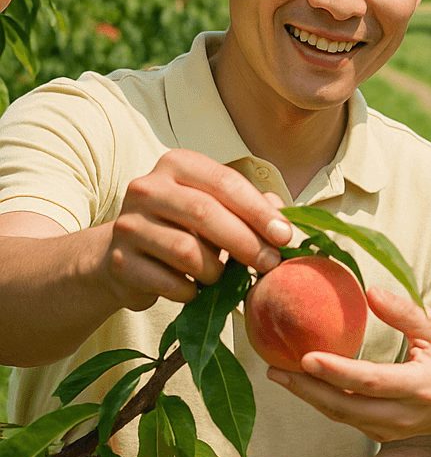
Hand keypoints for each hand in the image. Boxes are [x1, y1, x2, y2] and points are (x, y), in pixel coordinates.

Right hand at [103, 149, 292, 309]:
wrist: (123, 255)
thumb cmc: (183, 227)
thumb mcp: (217, 207)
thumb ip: (250, 207)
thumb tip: (283, 221)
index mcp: (177, 164)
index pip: (225, 183)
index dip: (259, 211)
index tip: (285, 236)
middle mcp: (147, 188)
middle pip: (205, 214)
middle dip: (246, 243)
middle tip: (271, 263)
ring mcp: (128, 224)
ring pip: (187, 252)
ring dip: (216, 272)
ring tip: (222, 276)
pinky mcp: (119, 261)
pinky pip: (170, 282)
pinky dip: (191, 291)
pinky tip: (194, 288)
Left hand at [270, 286, 430, 443]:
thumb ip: (406, 312)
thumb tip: (369, 291)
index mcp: (421, 386)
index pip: (372, 380)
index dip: (338, 371)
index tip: (306, 356)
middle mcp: (404, 414)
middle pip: (347, 406)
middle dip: (307, 389)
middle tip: (274, 368)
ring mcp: (392, 429)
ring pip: (341, 416)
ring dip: (308, 396)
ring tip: (278, 373)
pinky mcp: (382, 434)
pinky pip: (346, 418)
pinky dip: (322, 401)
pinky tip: (302, 384)